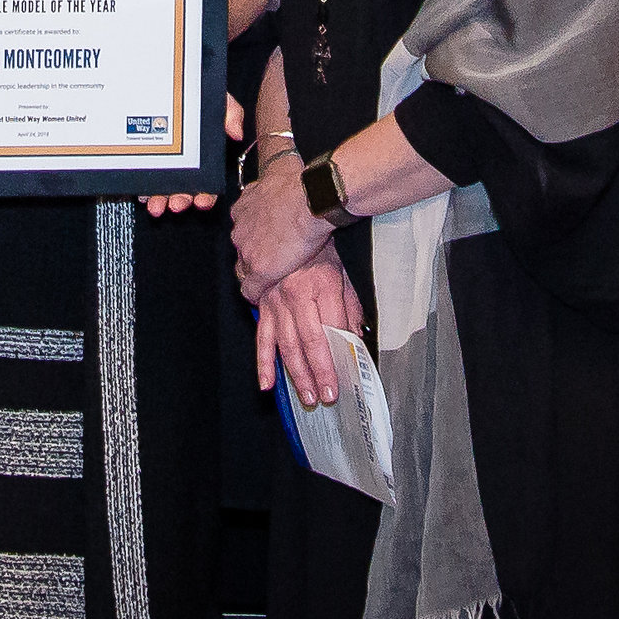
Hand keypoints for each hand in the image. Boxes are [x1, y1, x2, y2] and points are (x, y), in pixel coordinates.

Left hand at [139, 91, 242, 217]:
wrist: (166, 75)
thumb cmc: (195, 90)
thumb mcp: (218, 98)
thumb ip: (231, 113)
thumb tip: (236, 133)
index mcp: (202, 155)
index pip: (207, 182)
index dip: (206, 195)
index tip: (202, 201)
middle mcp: (182, 161)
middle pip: (183, 189)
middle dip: (180, 200)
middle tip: (176, 204)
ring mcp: (161, 160)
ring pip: (161, 187)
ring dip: (159, 199)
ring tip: (155, 204)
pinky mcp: (142, 155)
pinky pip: (141, 175)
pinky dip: (141, 186)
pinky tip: (141, 191)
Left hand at [232, 155, 331, 299]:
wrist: (312, 198)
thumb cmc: (301, 183)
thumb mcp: (279, 174)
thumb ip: (273, 177)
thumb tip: (281, 154)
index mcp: (243, 208)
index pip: (242, 228)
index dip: (255, 236)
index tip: (266, 240)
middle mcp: (239, 229)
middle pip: (240, 249)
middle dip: (254, 255)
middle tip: (273, 259)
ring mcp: (247, 251)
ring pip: (244, 269)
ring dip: (256, 274)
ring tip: (272, 278)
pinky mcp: (259, 270)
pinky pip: (250, 290)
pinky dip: (256, 294)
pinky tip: (263, 297)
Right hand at [254, 253, 361, 402]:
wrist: (289, 221)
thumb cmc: (318, 248)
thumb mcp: (342, 273)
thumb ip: (350, 308)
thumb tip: (356, 339)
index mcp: (323, 286)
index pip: (332, 329)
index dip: (336, 358)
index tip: (342, 380)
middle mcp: (298, 295)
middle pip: (309, 342)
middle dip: (318, 374)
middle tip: (325, 397)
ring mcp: (276, 301)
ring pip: (286, 345)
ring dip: (296, 374)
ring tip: (306, 396)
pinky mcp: (262, 304)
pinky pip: (263, 337)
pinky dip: (263, 362)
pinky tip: (267, 384)